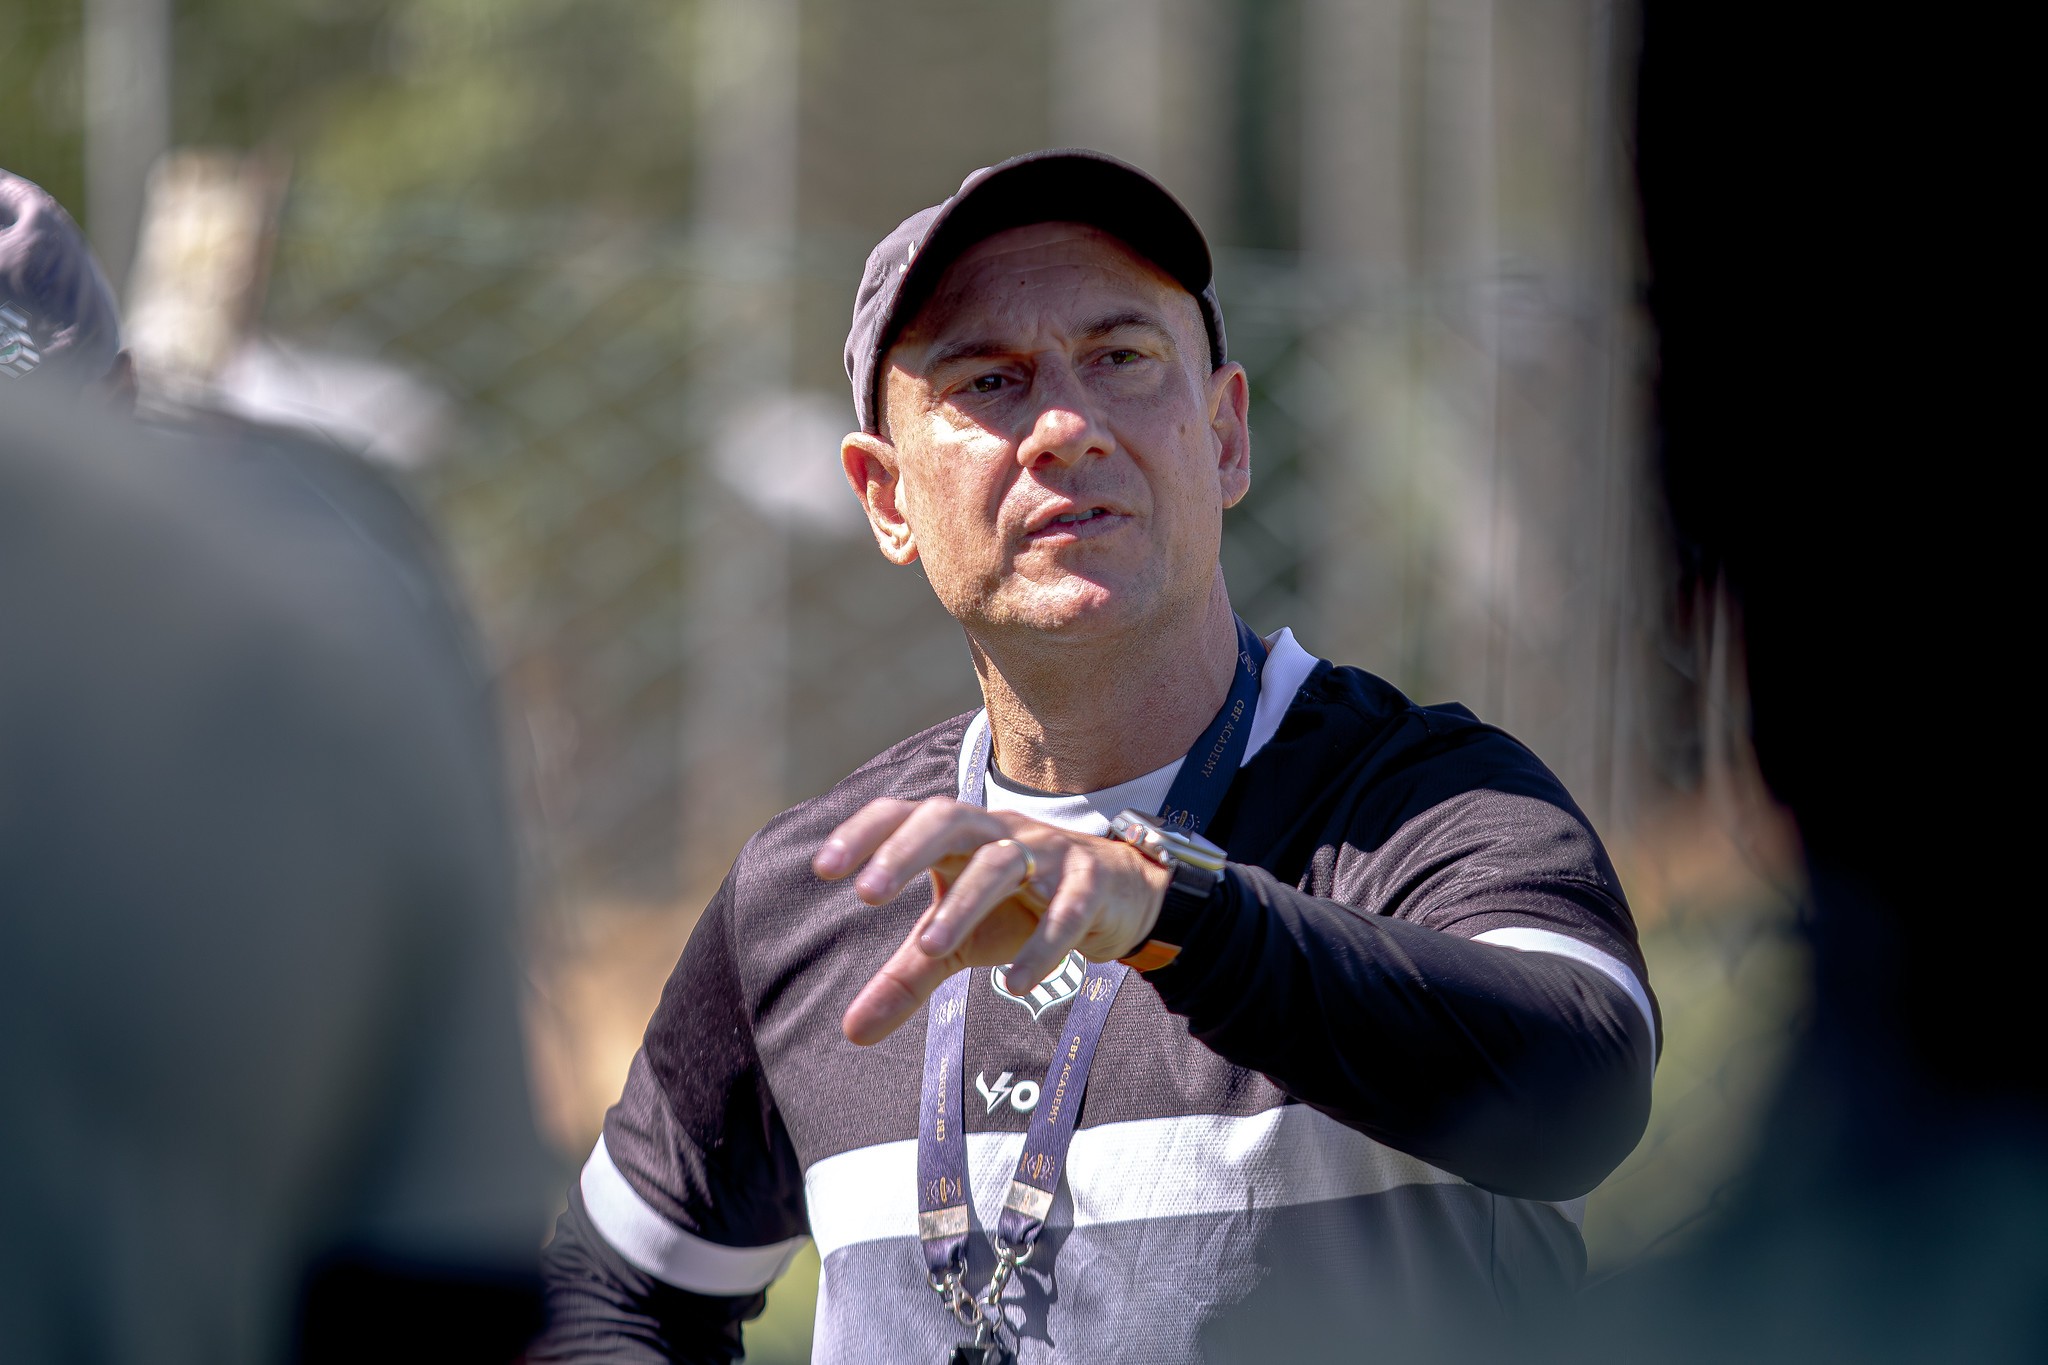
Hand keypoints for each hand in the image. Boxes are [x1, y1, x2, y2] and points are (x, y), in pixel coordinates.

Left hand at [812, 797, 1170, 1044]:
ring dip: (965, 902)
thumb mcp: (958, 942)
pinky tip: (1015, 984)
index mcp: (959, 837)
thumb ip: (907, 977)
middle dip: (907, 851)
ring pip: (1003, 862)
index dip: (865, 833)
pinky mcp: (1091, 883)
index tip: (823, 869)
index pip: (905, 814)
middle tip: (868, 894)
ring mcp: (1048, 853)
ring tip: (929, 947)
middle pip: (950, 819)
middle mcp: (999, 833)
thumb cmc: (1019, 908)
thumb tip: (851, 1033)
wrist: (1116, 894)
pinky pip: (1068, 906)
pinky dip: (1043, 943)